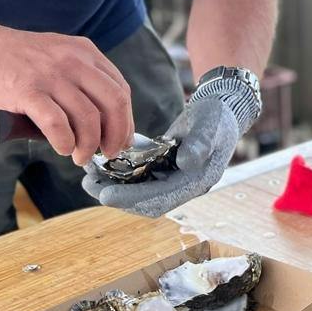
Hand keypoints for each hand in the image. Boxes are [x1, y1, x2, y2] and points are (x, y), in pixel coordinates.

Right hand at [0, 25, 133, 164]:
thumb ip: (79, 78)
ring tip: (80, 157)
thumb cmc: (13, 59)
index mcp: (84, 52)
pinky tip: (62, 148)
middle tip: (109, 152)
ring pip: (88, 117)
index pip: (120, 89)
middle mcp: (73, 61)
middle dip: (116, 134)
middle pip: (113, 103)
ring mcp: (50, 75)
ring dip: (89, 144)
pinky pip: (57, 123)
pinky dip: (64, 141)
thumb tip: (101, 120)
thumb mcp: (56, 55)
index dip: (125, 120)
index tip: (121, 139)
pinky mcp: (27, 90)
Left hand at [82, 84, 241, 216]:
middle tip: (90, 186)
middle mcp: (184, 186)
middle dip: (117, 196)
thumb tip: (186, 163)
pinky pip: (139, 178)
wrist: (222, 109)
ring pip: (139, 192)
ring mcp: (174, 179)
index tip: (106, 196)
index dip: (132, 199)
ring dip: (114, 187)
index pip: (161, 198)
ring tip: (89, 176)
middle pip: (146, 201)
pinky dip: (120, 175)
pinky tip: (101, 165)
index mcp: (198, 181)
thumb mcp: (211, 125)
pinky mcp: (165, 170)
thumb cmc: (217, 116)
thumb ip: (200, 144)